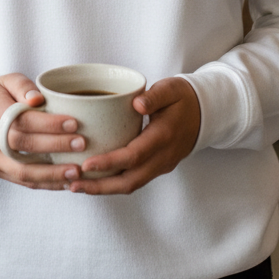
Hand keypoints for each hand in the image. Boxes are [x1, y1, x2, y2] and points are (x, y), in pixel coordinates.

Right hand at [0, 73, 85, 189]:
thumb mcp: (8, 81)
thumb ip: (23, 86)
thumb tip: (38, 98)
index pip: (23, 120)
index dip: (48, 124)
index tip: (73, 123)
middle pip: (24, 146)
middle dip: (55, 146)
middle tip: (81, 144)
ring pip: (22, 171)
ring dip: (52, 174)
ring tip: (76, 171)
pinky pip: (22, 181)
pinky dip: (45, 184)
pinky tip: (65, 183)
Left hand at [69, 77, 200, 194]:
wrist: (205, 115)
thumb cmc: (183, 99)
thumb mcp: (172, 89)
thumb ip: (155, 96)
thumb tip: (137, 103)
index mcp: (163, 137)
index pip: (133, 156)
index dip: (109, 163)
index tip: (86, 164)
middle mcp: (162, 157)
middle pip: (129, 181)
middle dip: (99, 185)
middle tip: (73, 183)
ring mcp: (160, 166)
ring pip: (130, 185)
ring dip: (103, 188)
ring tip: (76, 185)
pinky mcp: (156, 168)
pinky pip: (133, 180)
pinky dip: (113, 184)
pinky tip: (94, 179)